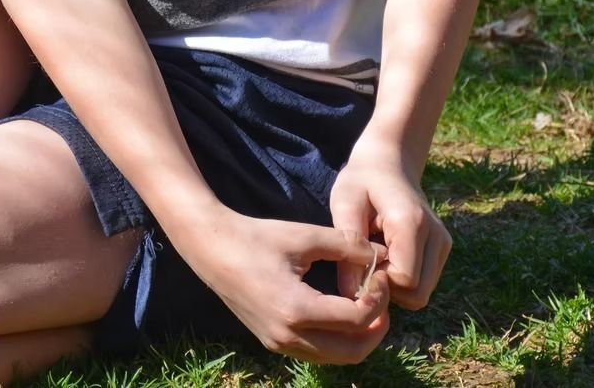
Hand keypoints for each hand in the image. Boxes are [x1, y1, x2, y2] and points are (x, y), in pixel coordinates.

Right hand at [170, 209, 389, 363]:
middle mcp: (288, 335)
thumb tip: (380, 254)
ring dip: (358, 337)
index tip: (380, 275)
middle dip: (376, 328)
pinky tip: (341, 312)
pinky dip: (337, 339)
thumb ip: (346, 246)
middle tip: (383, 300)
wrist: (210, 248)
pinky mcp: (273, 341)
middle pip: (352, 351)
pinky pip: (316, 352)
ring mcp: (278, 342)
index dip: (378, 298)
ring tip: (366, 306)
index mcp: (296, 309)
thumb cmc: (255, 237)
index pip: (356, 318)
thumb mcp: (303, 236)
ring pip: (335, 357)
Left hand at [330, 144, 451, 309]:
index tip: (358, 263)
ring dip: (395, 285)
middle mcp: (436, 236)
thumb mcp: (345, 205)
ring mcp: (444, 244)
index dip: (378, 282)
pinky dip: (404, 278)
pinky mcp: (443, 249)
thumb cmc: (362, 180)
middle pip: (417, 295)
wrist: (389, 161)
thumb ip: (348, 245)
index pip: (404, 281)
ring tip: (376, 253)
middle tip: (364, 262)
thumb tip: (350, 291)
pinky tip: (387, 254)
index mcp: (412, 223)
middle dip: (388, 290)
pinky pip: (424, 283)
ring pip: (422, 293)